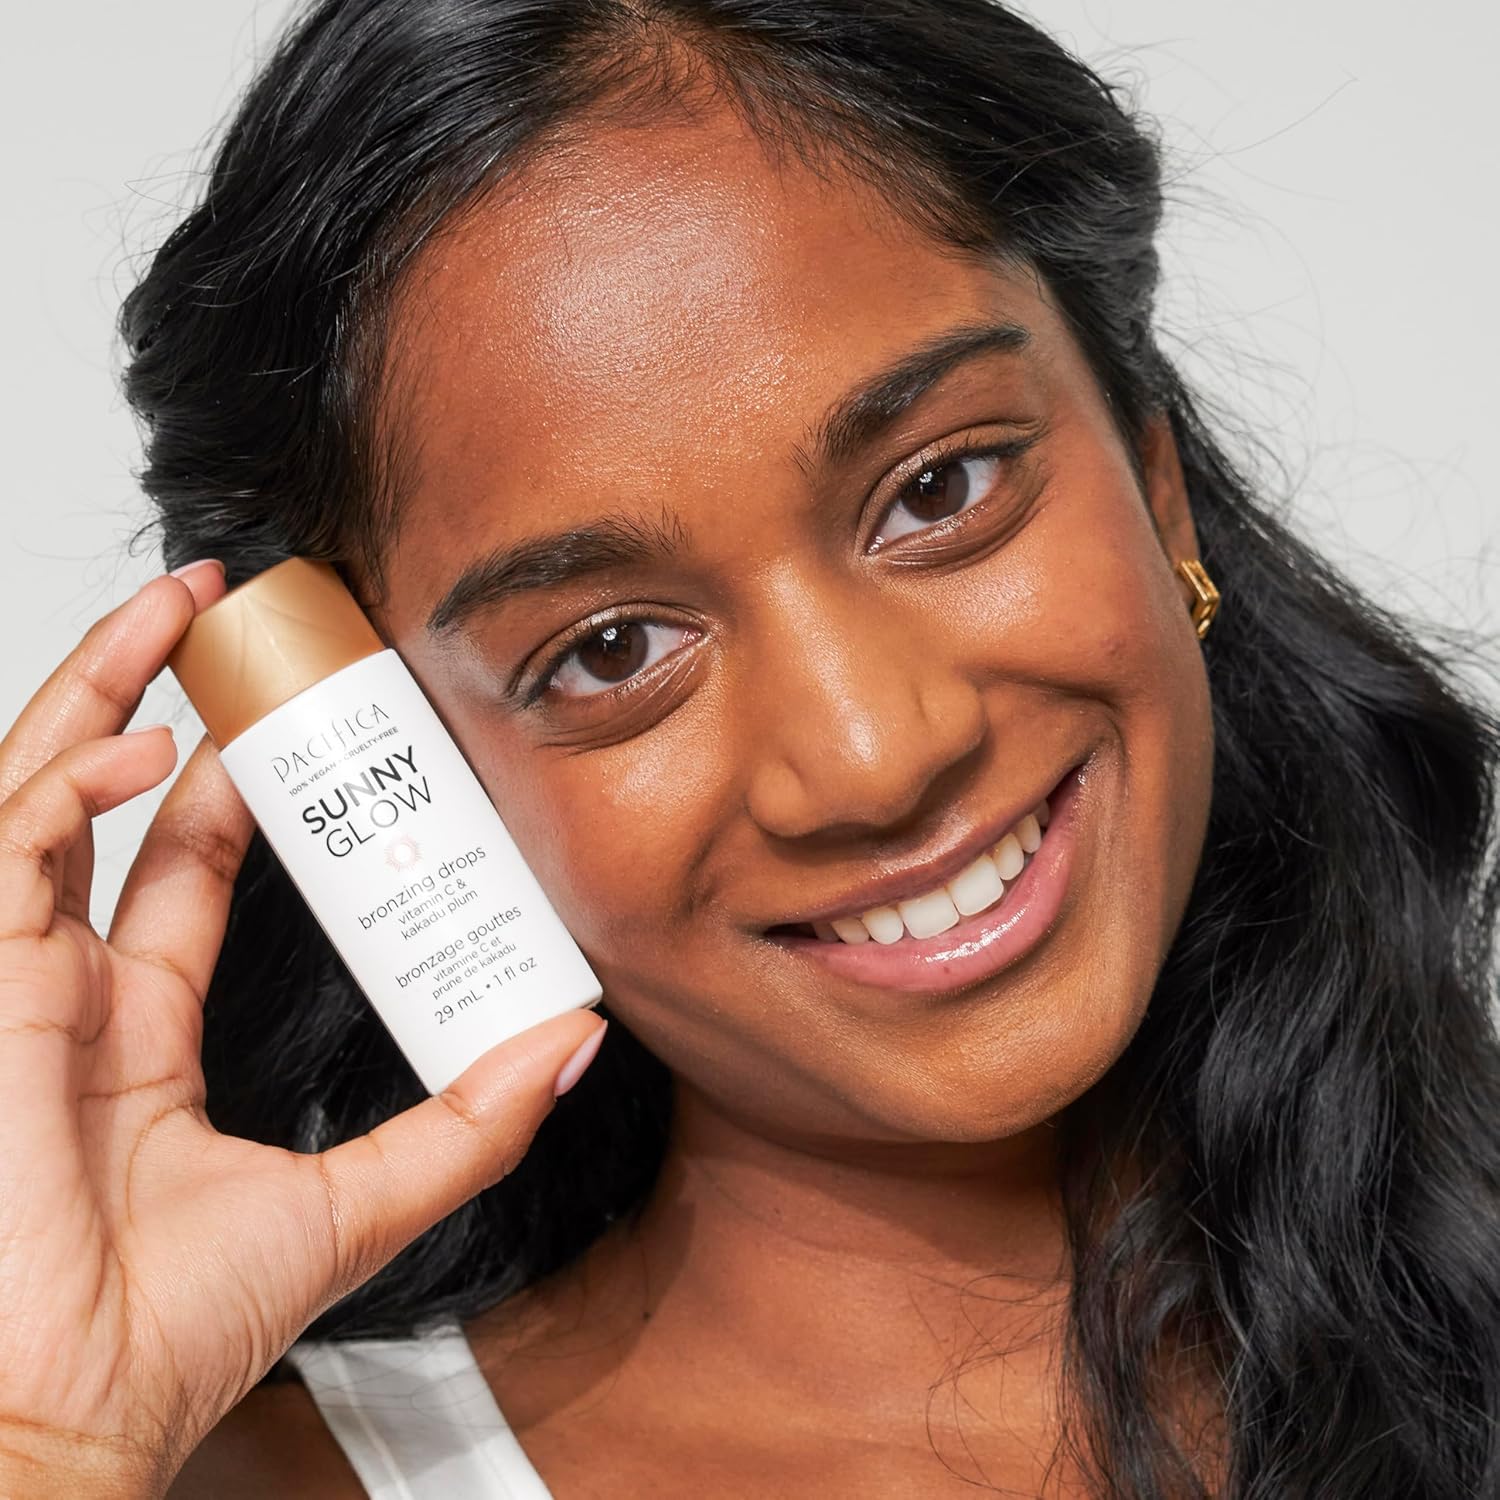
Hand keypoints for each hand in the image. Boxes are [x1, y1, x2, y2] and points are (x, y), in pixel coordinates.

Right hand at [0, 562, 606, 1497]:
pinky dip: (53, 791)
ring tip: (172, 616)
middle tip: (218, 616)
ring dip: (95, 698)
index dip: (227, 789)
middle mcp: (69, 992)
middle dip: (147, 698)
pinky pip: (3, 858)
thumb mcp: (362, 1200)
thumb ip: (474, 1120)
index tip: (296, 724)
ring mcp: (16, 986)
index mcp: (140, 1028)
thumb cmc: (179, 1331)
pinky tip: (131, 749)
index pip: (180, 870)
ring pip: (35, 800)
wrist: (80, 1413)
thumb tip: (579, 1035)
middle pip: (99, 808)